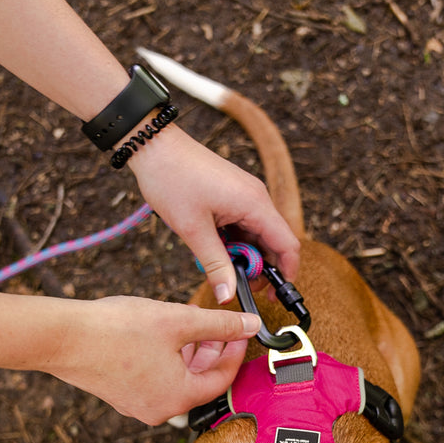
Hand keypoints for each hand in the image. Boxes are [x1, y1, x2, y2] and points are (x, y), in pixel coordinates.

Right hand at [52, 295, 260, 424]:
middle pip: (200, 381)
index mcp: (178, 398)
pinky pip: (156, 379)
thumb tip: (249, 324)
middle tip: (219, 324)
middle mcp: (160, 410)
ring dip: (190, 352)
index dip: (235, 351)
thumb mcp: (178, 321)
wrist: (63, 337)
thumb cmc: (117, 330)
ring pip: (178, 379)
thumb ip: (218, 324)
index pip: (222, 379)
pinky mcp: (121, 395)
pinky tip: (164, 333)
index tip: (241, 329)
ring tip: (192, 322)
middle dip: (213, 350)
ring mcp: (138, 405)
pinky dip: (168, 358)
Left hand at [128, 126, 300, 304]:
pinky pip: (243, 224)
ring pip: (256, 235)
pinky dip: (233, 241)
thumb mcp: (193, 230)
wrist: (155, 147)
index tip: (273, 296)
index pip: (288, 245)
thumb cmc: (172, 179)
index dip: (286, 273)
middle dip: (260, 268)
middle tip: (237, 285)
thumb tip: (228, 296)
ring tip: (219, 266)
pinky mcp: (233, 194)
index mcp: (255, 204)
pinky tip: (213, 247)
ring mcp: (245, 195)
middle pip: (273, 242)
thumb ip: (215, 265)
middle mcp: (257, 198)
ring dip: (243, 255)